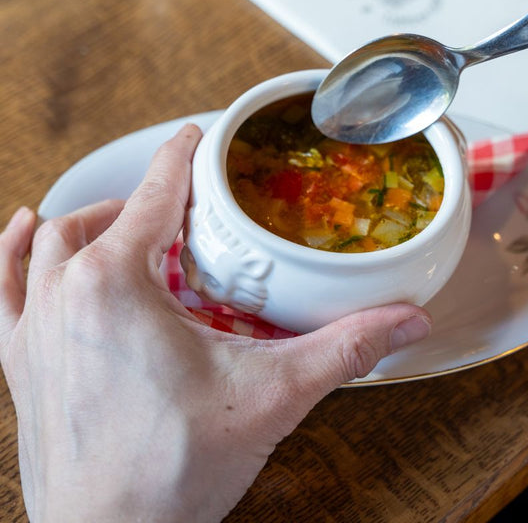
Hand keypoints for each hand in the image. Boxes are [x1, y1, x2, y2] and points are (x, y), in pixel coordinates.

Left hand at [0, 125, 430, 522]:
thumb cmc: (176, 471)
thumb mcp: (273, 396)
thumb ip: (344, 349)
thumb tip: (406, 322)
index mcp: (118, 284)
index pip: (156, 195)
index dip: (182, 158)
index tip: (196, 138)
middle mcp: (67, 294)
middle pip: (105, 216)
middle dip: (148, 201)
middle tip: (187, 211)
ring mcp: (37, 330)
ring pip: (51, 243)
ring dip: (93, 222)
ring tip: (129, 221)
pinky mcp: (21, 364)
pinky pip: (3, 289)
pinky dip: (11, 253)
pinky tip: (24, 229)